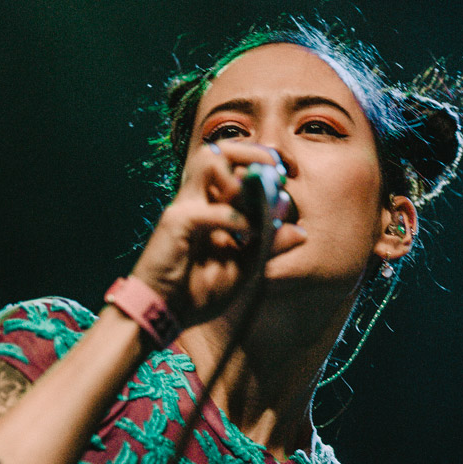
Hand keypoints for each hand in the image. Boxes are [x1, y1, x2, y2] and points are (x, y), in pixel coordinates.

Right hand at [132, 141, 305, 326]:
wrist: (163, 313)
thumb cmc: (196, 292)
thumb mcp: (242, 269)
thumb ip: (267, 247)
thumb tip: (299, 231)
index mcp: (208, 206)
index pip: (231, 165)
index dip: (260, 163)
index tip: (285, 175)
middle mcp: (195, 200)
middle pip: (217, 150)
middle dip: (251, 152)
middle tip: (276, 169)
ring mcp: (184, 207)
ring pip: (207, 162)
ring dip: (238, 176)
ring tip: (256, 200)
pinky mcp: (175, 223)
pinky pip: (210, 210)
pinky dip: (235, 219)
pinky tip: (249, 235)